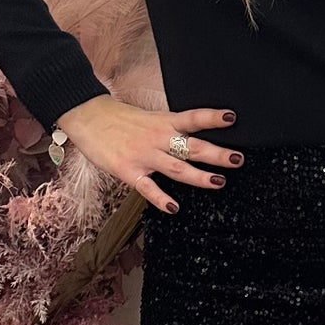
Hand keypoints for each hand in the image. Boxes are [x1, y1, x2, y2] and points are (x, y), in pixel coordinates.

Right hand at [57, 95, 239, 214]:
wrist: (87, 116)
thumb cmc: (119, 118)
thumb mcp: (149, 117)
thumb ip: (169, 128)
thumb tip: (192, 136)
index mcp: (164, 122)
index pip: (193, 118)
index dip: (212, 117)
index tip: (232, 117)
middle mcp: (158, 138)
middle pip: (193, 146)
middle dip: (217, 154)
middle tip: (237, 159)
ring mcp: (144, 155)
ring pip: (177, 168)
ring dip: (199, 176)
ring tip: (218, 182)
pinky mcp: (128, 171)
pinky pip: (148, 187)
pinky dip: (161, 199)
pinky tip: (174, 208)